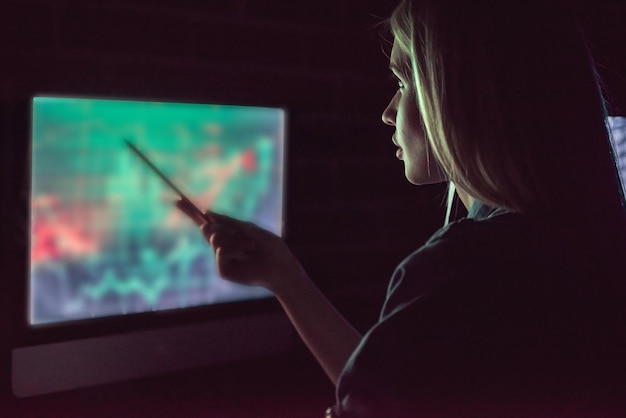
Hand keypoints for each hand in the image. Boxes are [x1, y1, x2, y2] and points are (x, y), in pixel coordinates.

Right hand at [175, 199, 302, 290]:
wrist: (280, 265)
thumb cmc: (269, 247)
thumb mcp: (248, 228)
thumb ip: (228, 222)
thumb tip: (207, 212)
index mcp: (227, 236)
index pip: (205, 222)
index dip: (190, 212)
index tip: (177, 200)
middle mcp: (221, 247)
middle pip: (208, 228)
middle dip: (226, 228)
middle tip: (247, 238)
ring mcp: (221, 259)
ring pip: (215, 238)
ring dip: (236, 240)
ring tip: (251, 248)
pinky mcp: (223, 270)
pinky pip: (220, 251)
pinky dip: (235, 249)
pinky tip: (246, 257)